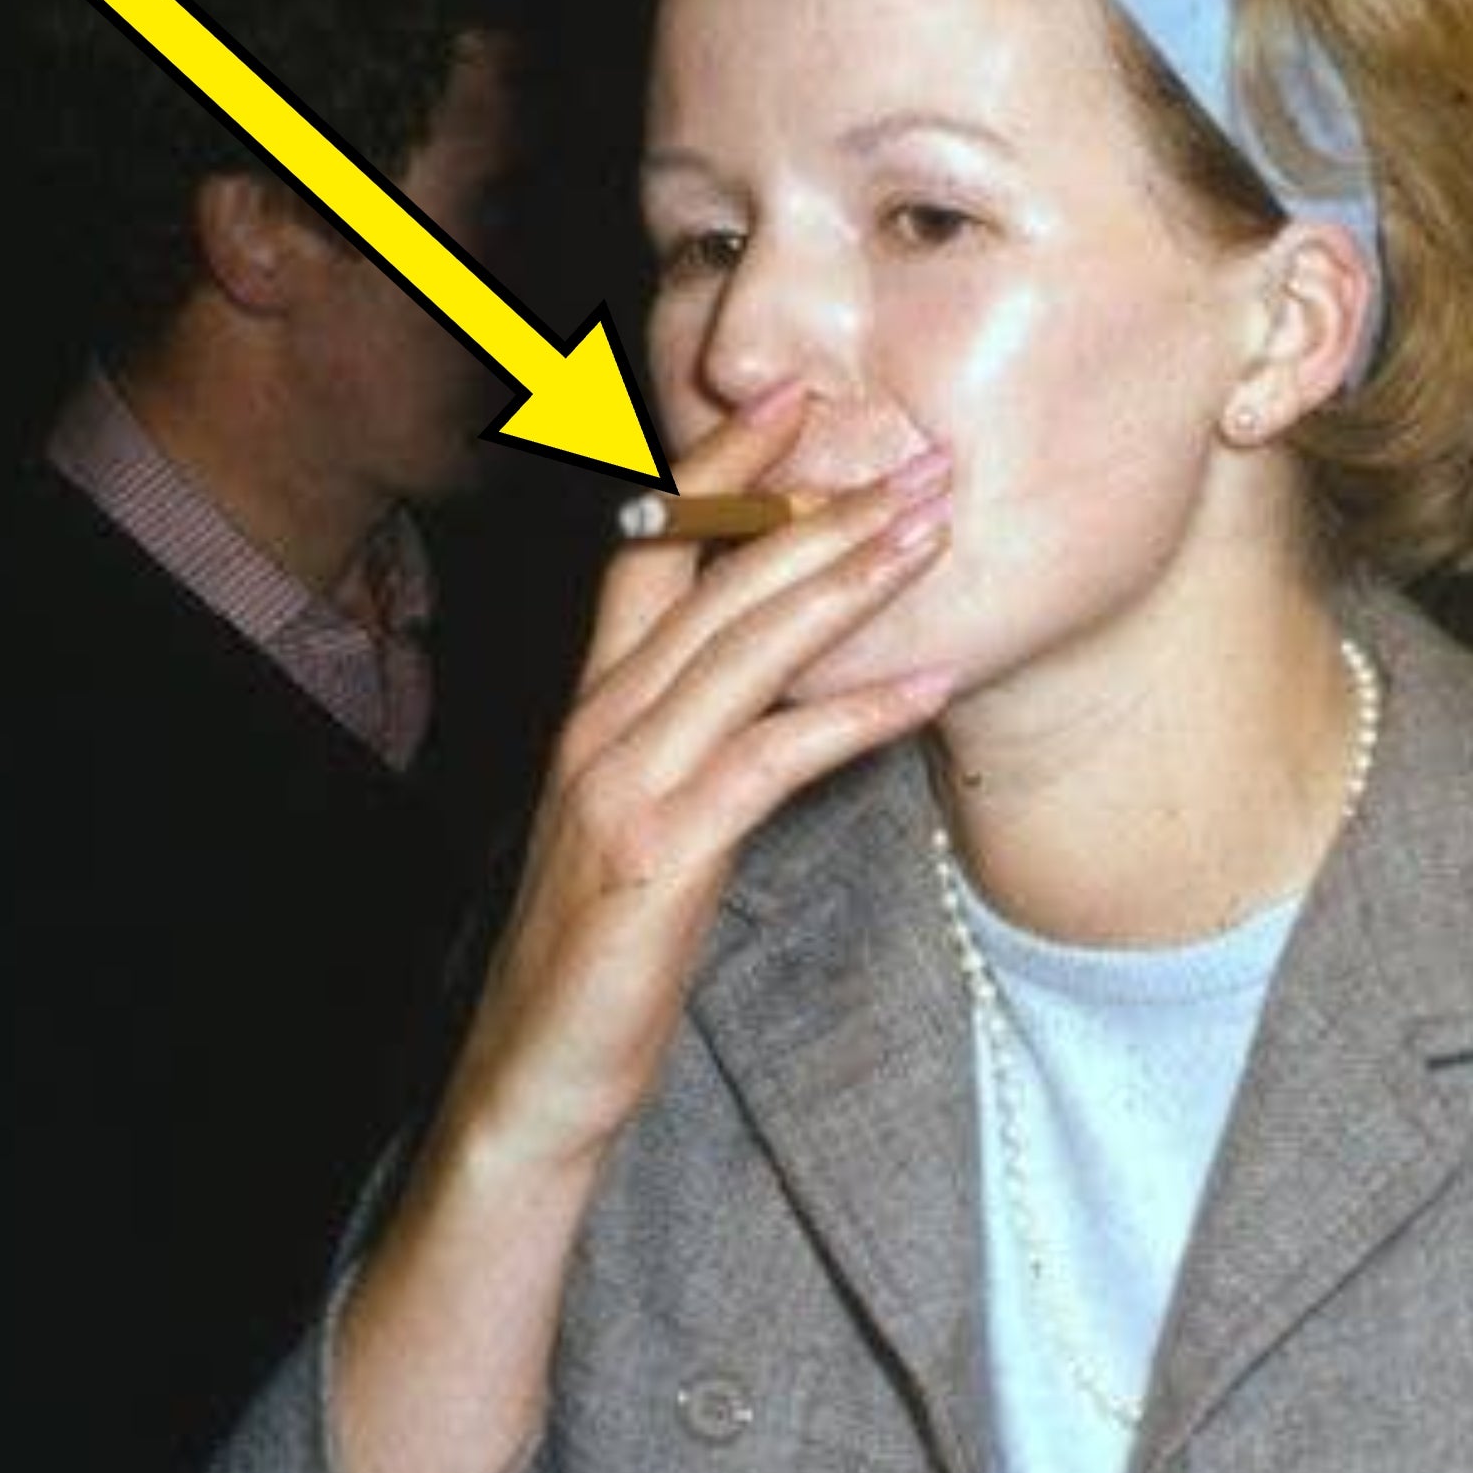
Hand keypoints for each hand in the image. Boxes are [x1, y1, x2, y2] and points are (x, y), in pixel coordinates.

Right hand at [434, 385, 955, 1179]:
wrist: (537, 1077)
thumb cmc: (606, 949)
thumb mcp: (648, 816)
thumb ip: (699, 736)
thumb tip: (793, 673)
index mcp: (594, 703)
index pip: (651, 545)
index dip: (721, 466)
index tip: (798, 396)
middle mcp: (599, 722)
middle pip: (715, 579)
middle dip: (824, 508)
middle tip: (923, 458)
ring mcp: (623, 782)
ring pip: (746, 647)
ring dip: (848, 580)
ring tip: (934, 531)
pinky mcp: (661, 852)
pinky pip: (773, 759)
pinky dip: (857, 712)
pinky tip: (932, 684)